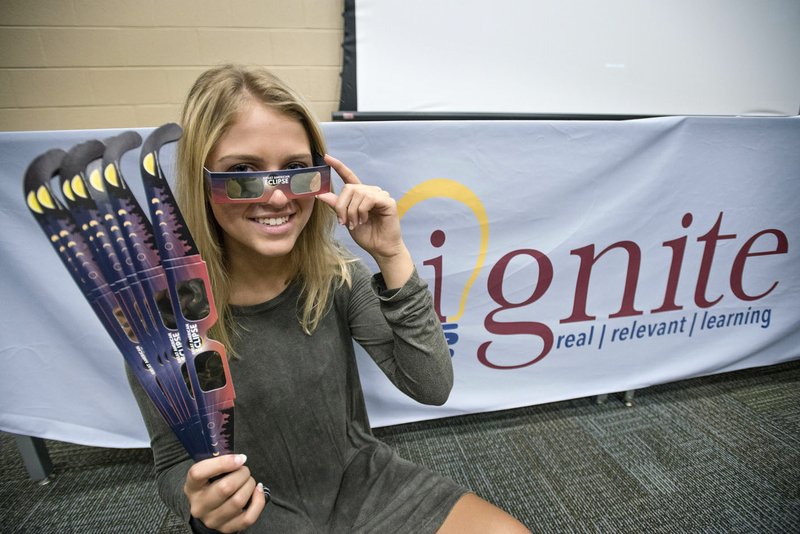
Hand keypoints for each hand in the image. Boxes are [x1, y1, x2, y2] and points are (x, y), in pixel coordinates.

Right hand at [184, 454, 266, 532]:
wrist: (209, 511)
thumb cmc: (212, 485)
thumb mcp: (208, 473)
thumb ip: (219, 463)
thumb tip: (239, 459)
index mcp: (192, 487)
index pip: (198, 472)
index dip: (223, 463)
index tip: (240, 459)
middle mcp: (199, 505)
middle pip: (225, 488)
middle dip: (242, 474)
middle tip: (244, 470)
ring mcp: (212, 519)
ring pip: (238, 501)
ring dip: (250, 486)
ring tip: (249, 481)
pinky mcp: (226, 528)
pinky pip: (248, 517)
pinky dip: (258, 501)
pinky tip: (257, 491)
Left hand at [317, 155, 412, 287]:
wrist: (379, 247)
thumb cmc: (365, 234)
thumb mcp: (346, 218)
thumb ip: (336, 205)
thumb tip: (319, 193)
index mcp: (360, 194)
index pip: (348, 176)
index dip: (338, 166)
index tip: (326, 157)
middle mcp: (370, 191)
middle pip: (349, 188)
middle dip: (342, 206)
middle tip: (343, 222)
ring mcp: (380, 195)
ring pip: (358, 194)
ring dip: (352, 212)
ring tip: (355, 223)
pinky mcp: (387, 201)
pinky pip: (369, 199)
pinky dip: (362, 211)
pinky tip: (365, 220)